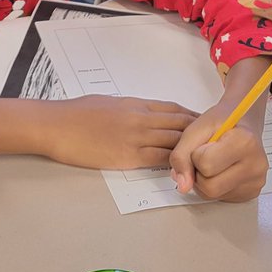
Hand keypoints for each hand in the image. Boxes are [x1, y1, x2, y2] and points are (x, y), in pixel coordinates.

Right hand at [46, 96, 197, 169]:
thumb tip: (144, 115)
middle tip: (215, 142)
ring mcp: (136, 138)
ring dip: (191, 150)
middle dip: (199, 133)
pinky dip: (174, 164)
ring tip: (206, 157)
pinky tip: (184, 169)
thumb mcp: (108, 102)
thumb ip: (130, 109)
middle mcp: (141, 119)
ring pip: (174, 142)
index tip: (205, 123)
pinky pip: (159, 160)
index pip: (173, 108)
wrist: (56, 125)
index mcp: (136, 104)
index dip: (192, 116)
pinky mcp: (127, 157)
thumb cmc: (76, 113)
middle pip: (180, 124)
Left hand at [168, 106, 268, 201]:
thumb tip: (183, 185)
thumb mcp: (195, 128)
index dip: (196, 154)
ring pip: (213, 195)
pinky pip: (220, 198)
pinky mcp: (252, 192)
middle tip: (206, 154)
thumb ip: (182, 155)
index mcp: (245, 142)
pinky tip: (220, 169)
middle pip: (210, 187)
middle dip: (198, 171)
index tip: (205, 143)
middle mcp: (256, 165)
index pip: (205, 165)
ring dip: (203, 180)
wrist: (242, 120)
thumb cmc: (222, 121)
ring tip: (212, 161)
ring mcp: (256, 181)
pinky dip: (213, 185)